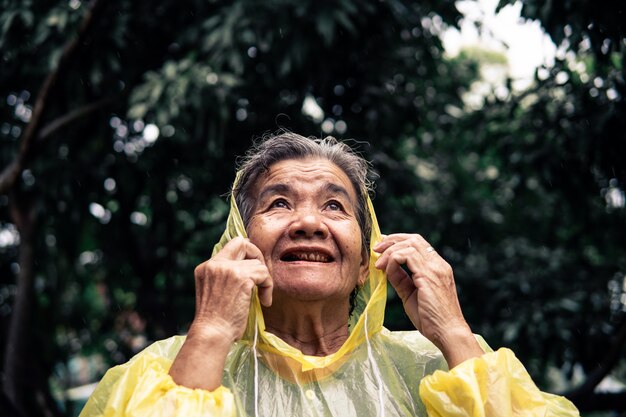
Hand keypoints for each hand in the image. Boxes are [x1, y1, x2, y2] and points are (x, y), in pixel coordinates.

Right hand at [170, 237, 272, 389]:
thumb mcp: (214, 293)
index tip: (252, 271)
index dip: (244, 254)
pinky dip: (268, 287)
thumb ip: (225, 278)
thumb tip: (249, 272)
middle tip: (261, 275)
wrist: (212, 333)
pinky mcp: (241, 277)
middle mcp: (214, 264)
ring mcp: (227, 269)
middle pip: (242, 243)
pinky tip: (264, 302)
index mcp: (205, 268)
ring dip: (264, 279)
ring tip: (261, 297)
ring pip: (257, 263)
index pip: (229, 247)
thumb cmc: (215, 322)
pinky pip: (264, 274)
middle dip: (256, 254)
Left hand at [373, 234, 481, 366]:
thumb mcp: (411, 295)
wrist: (448, 333)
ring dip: (390, 250)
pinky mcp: (429, 275)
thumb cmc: (432, 319)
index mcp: (437, 267)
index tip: (382, 247)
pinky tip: (386, 271)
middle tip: (376, 249)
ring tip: (378, 263)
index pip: (418, 244)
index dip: (399, 241)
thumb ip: (401, 280)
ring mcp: (435, 268)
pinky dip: (393, 260)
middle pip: (414, 238)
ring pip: (410, 244)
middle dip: (392, 240)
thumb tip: (387, 269)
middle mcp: (438, 264)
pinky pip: (406, 256)